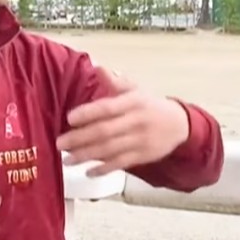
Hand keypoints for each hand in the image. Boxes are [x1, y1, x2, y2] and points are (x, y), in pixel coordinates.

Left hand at [58, 65, 189, 176]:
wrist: (180, 124)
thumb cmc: (150, 105)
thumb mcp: (136, 90)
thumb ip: (115, 83)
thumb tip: (97, 68)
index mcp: (133, 102)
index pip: (108, 108)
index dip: (88, 113)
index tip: (69, 118)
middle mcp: (136, 121)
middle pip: (105, 131)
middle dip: (80, 139)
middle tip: (59, 143)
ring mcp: (140, 140)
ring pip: (110, 150)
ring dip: (87, 156)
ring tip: (67, 160)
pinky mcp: (143, 156)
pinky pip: (121, 164)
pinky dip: (104, 169)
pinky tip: (88, 172)